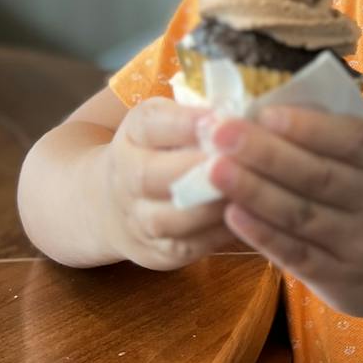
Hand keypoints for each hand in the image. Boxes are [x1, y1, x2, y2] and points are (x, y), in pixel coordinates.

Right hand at [105, 97, 245, 270]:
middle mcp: (126, 178)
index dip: (182, 122)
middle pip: (149, 176)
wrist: (112, 205)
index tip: (218, 118)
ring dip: (213, 205)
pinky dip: (221, 233)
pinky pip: (192, 246)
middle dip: (198, 169)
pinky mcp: (160, 252)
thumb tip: (247, 109)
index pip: (148, 123)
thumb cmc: (159, 151)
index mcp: (133, 135)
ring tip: (251, 190)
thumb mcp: (166, 122)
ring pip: (171, 218)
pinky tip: (249, 217)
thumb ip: (198, 113)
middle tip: (239, 159)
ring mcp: (139, 219)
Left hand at [204, 106, 362, 323]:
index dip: (307, 126)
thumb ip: (339, 139)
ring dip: (254, 191)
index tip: (263, 111)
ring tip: (213, 169)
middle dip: (265, 152)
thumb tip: (271, 103)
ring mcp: (362, 243)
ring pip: (301, 214)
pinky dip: (262, 234)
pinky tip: (232, 215)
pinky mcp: (341, 279)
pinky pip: (296, 254)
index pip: (351, 138)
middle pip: (318, 176)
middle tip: (219, 132)